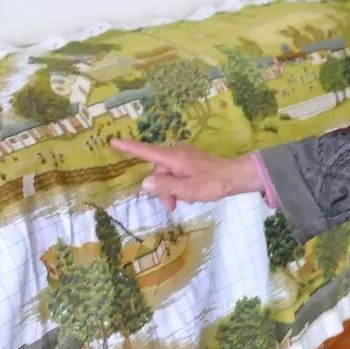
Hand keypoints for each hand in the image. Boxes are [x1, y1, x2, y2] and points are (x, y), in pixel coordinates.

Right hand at [109, 139, 261, 211]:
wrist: (236, 177)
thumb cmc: (213, 183)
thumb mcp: (187, 189)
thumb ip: (165, 186)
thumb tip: (145, 182)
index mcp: (173, 158)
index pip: (146, 151)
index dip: (129, 148)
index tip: (113, 141)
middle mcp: (176, 153)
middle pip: (158, 170)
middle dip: (161, 188)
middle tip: (172, 206)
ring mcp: (184, 156)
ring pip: (168, 174)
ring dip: (171, 189)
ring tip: (183, 202)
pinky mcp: (191, 161)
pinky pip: (177, 173)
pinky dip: (179, 184)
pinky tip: (190, 194)